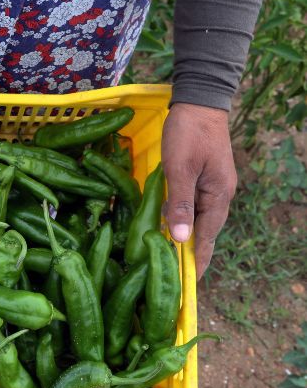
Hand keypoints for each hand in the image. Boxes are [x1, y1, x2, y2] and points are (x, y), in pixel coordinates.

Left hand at [161, 103, 236, 279]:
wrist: (199, 101)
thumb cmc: (188, 133)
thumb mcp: (180, 169)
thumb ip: (180, 204)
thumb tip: (182, 239)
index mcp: (218, 196)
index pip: (205, 238)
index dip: (195, 262)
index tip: (186, 286)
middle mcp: (219, 196)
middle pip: (203, 233)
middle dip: (189, 255)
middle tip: (173, 280)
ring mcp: (212, 187)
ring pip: (197, 220)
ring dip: (184, 239)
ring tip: (168, 261)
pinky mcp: (202, 179)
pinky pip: (192, 207)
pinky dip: (181, 220)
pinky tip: (169, 228)